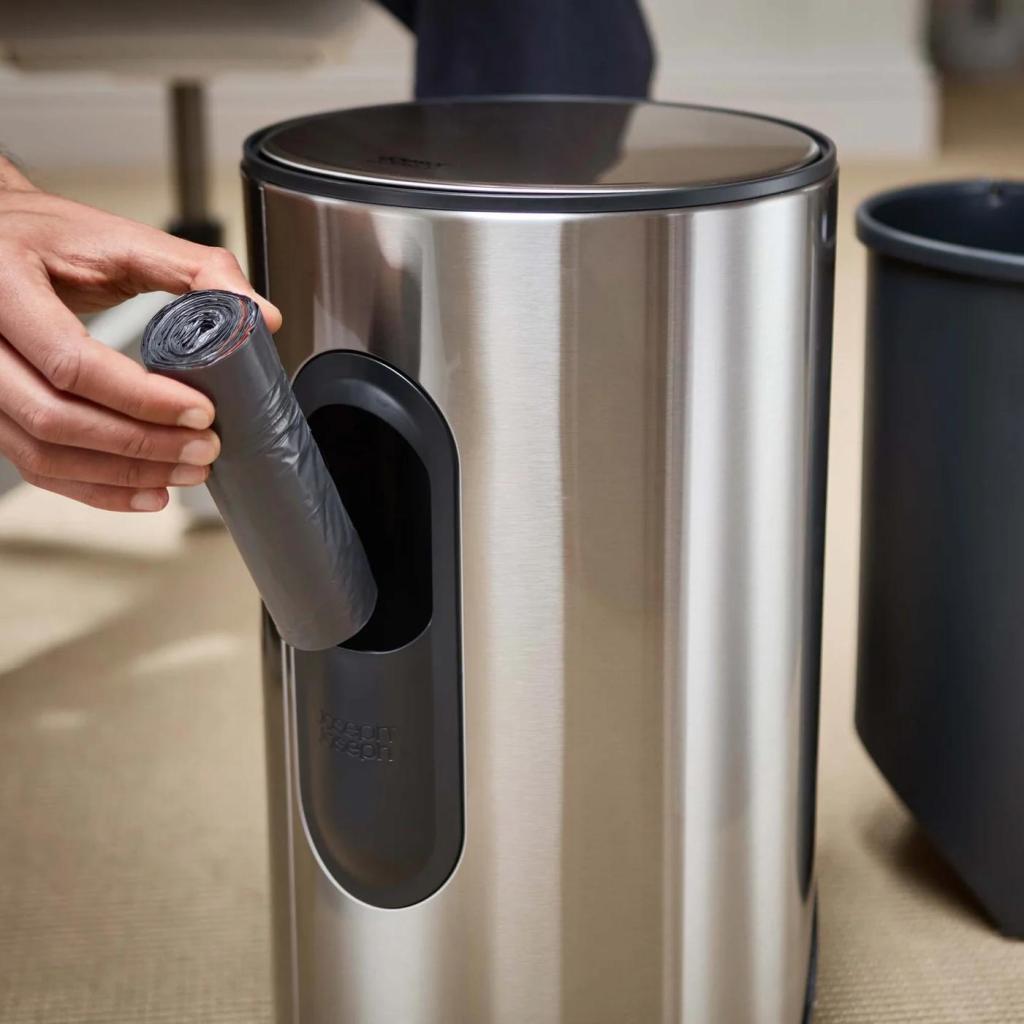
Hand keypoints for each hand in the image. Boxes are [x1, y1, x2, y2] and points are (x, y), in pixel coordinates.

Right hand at [0, 157, 281, 511]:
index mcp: (3, 284)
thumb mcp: (120, 239)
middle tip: (204, 448)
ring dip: (124, 475)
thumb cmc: (50, 238)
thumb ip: (196, 270)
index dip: (141, 398)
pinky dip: (95, 488)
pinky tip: (148, 491)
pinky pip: (35, 466)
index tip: (200, 410)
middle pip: (55, 418)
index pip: (71, 361)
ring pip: (44, 453)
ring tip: (187, 470)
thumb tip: (260, 315)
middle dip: (140, 445)